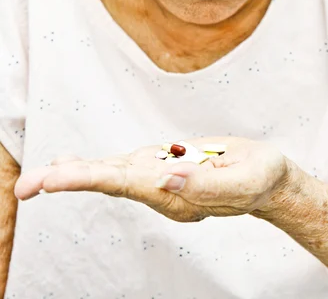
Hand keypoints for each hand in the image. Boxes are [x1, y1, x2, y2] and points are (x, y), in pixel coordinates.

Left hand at [14, 137, 288, 222]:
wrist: (267, 180)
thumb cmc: (259, 179)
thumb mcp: (244, 180)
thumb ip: (206, 184)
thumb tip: (165, 177)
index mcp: (178, 195)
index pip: (126, 186)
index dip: (89, 179)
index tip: (55, 180)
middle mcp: (162, 191)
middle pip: (109, 183)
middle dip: (68, 181)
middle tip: (27, 186)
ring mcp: (161, 180)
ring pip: (112, 175)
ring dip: (74, 175)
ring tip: (39, 176)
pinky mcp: (163, 167)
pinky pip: (123, 166)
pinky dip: (94, 166)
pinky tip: (71, 165)